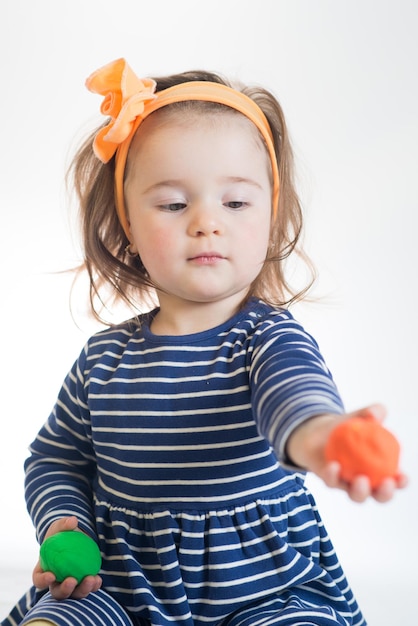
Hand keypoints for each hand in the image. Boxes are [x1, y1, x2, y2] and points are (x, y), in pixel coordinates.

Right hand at [33, 516, 101, 599]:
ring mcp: (70, 584)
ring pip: (74, 593)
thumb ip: (64, 524)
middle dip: (64, 590)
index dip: (43, 581)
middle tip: (72, 580)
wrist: (75, 538)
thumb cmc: (62, 533)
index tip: (51, 575)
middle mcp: (56, 582)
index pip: (39, 580)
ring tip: (91, 579)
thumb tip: (72, 521)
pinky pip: (88, 588)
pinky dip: (93, 586)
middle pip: (57, 592)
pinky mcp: (83, 583)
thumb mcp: (59, 526)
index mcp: (44, 571)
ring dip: (82, 590)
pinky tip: (98, 580)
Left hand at [286, 404, 407, 502]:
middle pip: (379, 496)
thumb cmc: (348, 425)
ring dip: (360, 491)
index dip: (401, 482)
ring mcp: (347, 484)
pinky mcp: (329, 480)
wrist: (320, 430)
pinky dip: (333, 475)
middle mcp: (366, 482)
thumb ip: (372, 412)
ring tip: (361, 480)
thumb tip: (375, 414)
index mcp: (380, 469)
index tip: (401, 476)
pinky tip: (333, 466)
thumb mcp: (361, 415)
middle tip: (385, 483)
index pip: (395, 480)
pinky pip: (332, 482)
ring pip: (356, 496)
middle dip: (385, 494)